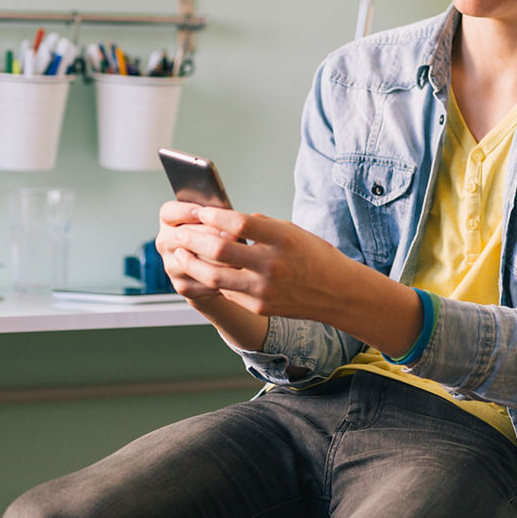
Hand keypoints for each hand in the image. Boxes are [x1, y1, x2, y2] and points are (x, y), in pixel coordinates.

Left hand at [177, 207, 352, 320]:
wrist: (337, 292)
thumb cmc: (314, 256)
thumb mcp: (292, 231)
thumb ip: (260, 227)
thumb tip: (227, 221)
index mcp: (282, 239)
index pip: (238, 222)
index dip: (214, 215)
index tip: (200, 211)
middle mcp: (272, 264)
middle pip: (220, 249)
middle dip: (193, 238)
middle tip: (180, 232)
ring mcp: (264, 289)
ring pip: (214, 276)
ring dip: (192, 263)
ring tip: (179, 253)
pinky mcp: (259, 306)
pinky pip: (226, 291)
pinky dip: (211, 279)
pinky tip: (200, 270)